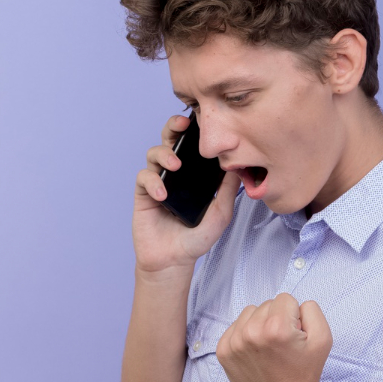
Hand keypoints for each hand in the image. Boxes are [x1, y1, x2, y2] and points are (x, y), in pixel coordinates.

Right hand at [133, 113, 240, 274]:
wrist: (174, 260)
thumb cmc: (197, 238)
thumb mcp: (220, 213)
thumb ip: (226, 190)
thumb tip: (238, 166)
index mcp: (195, 174)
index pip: (193, 145)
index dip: (195, 131)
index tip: (203, 121)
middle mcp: (176, 174)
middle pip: (170, 140)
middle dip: (174, 127)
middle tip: (182, 124)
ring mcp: (159, 182)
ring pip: (154, 153)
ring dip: (164, 154)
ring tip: (176, 165)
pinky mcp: (144, 194)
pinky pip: (144, 177)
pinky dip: (153, 182)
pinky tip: (163, 195)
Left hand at [216, 293, 332, 381]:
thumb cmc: (305, 372)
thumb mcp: (324, 338)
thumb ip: (312, 310)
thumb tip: (294, 305)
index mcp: (277, 327)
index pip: (286, 298)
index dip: (295, 316)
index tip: (294, 336)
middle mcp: (252, 332)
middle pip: (267, 304)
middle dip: (278, 318)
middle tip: (282, 344)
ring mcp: (234, 342)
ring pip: (250, 312)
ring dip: (260, 323)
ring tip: (268, 346)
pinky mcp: (223, 351)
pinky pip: (235, 326)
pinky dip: (246, 334)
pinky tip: (255, 351)